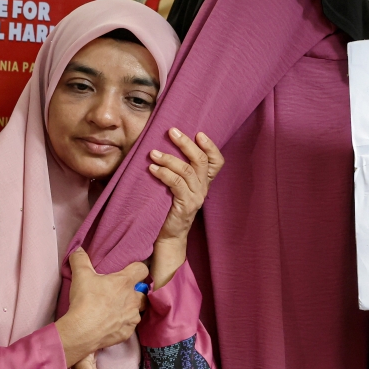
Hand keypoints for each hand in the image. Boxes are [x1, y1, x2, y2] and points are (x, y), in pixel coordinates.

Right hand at [54, 248, 147, 366]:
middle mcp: (133, 299)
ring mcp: (132, 317)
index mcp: (125, 282)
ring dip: (130, 309)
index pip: (141, 269)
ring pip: (138, 310)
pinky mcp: (127, 332)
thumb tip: (78, 249)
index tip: (130, 271)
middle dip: (135, 292)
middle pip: (143, 292)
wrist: (83, 330)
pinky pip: (130, 326)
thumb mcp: (81, 275)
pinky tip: (112, 324)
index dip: (138, 268)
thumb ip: (80, 259)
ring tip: (116, 310)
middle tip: (120, 293)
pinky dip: (123, 324)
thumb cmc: (85, 301)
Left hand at [148, 128, 223, 285]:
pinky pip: (177, 184)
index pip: (217, 162)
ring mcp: (196, 198)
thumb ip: (177, 171)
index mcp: (204, 183)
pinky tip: (152, 169)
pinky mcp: (185, 206)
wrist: (168, 237)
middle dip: (186, 144)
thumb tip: (161, 145)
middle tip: (172, 131)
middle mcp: (203, 189)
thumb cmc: (168, 209)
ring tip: (153, 153)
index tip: (199, 133)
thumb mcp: (176, 188)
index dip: (211, 146)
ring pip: (188, 171)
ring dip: (169, 158)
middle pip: (201, 161)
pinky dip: (164, 173)